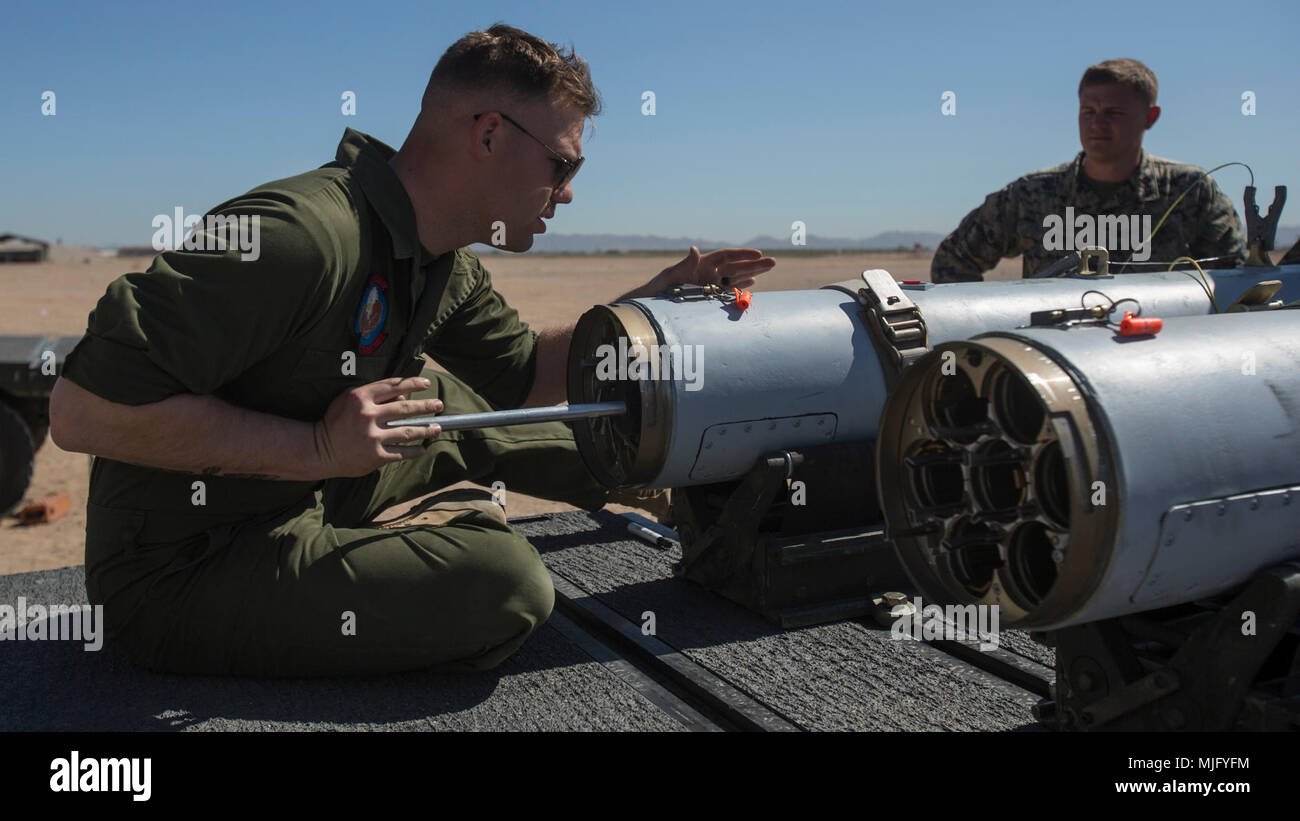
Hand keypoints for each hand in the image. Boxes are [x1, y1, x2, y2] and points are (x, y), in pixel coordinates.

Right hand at [311, 376, 442, 477]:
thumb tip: (402, 396)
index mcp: (361, 397)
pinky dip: (414, 451)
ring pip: (407, 431)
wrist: (319, 450)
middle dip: (426, 406)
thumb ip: (372, 395)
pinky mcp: (375, 456)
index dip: (413, 384)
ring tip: (437, 427)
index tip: (427, 384)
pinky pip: (401, 452)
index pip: (393, 386)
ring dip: (426, 429)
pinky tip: (422, 448)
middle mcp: (368, 415)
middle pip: (405, 408)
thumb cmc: (335, 422)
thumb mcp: (348, 400)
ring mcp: (372, 437)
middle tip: (439, 404)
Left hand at [635, 246, 775, 297]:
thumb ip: (685, 263)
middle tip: (774, 262)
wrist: (654, 304)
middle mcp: (710, 273)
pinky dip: (741, 287)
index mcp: (702, 264)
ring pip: (736, 277)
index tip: (758, 253)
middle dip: (755, 264)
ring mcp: (712, 285)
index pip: (726, 256)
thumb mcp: (671, 274)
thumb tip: (694, 249)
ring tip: (770, 268)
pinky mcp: (711, 297)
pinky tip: (753, 283)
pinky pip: (729, 291)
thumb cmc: (660, 287)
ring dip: (753, 273)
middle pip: (736, 266)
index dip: (742, 254)